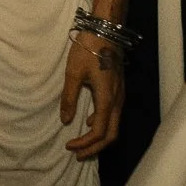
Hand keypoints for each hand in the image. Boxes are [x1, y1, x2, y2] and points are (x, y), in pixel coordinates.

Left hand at [60, 32, 123, 158]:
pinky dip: (101, 124)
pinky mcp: (118, 90)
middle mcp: (118, 101)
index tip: (69, 147)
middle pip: (110, 135)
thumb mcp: (73, 73)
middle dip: (94, 148)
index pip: (99, 133)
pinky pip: (113, 115)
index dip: (85, 144)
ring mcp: (120, 96)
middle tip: (77, 154)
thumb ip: (69, 98)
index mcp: (107, 100)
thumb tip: (65, 121)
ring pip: (113, 126)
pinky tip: (88, 122)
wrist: (105, 31)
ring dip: (98, 138)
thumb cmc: (87, 50)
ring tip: (81, 143)